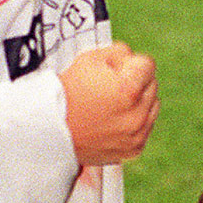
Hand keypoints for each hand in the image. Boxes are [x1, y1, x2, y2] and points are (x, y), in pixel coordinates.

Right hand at [60, 42, 158, 165]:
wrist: (50, 129)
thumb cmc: (68, 92)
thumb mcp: (90, 59)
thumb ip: (120, 53)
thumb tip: (132, 59)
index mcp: (129, 90)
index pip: (148, 64)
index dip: (129, 62)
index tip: (115, 69)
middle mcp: (136, 116)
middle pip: (152, 84)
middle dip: (136, 81)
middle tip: (109, 86)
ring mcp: (136, 135)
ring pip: (152, 106)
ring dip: (139, 102)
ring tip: (111, 104)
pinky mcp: (133, 149)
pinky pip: (145, 127)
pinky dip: (134, 122)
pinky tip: (112, 119)